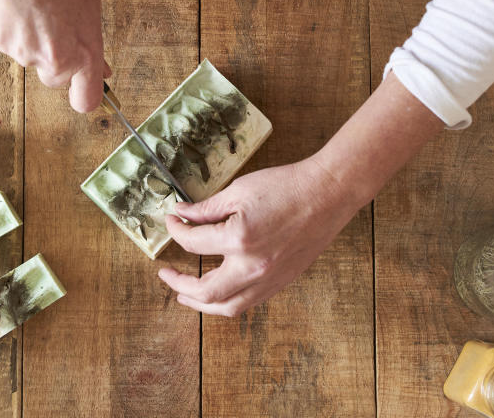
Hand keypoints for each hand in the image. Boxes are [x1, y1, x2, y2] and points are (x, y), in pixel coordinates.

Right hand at [0, 0, 109, 112]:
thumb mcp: (89, 6)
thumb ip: (93, 44)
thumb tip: (101, 69)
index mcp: (80, 53)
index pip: (85, 101)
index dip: (84, 96)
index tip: (83, 88)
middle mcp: (51, 60)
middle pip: (55, 78)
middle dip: (57, 60)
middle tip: (57, 27)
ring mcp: (22, 53)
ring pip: (32, 58)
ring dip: (35, 40)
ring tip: (36, 6)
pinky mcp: (0, 42)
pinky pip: (12, 43)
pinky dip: (16, 29)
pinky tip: (19, 4)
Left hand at [157, 156, 365, 316]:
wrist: (327, 193)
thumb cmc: (286, 186)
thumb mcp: (239, 191)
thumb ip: (206, 209)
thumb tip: (182, 215)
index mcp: (239, 240)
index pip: (193, 243)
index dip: (176, 231)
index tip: (172, 221)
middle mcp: (252, 268)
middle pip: (205, 292)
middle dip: (179, 285)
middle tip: (166, 275)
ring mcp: (269, 279)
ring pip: (228, 307)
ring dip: (201, 304)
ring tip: (185, 294)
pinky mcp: (281, 282)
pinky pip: (248, 302)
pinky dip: (228, 301)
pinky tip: (219, 290)